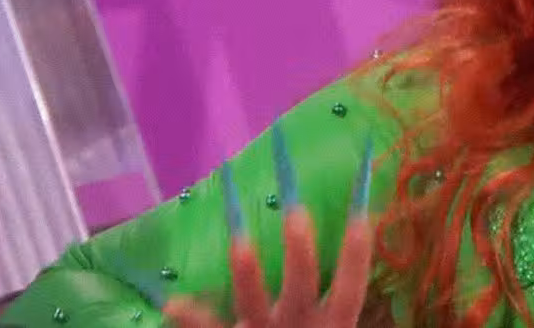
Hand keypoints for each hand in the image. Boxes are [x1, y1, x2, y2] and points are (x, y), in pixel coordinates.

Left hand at [163, 209, 373, 327]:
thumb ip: (333, 305)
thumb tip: (345, 237)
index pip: (349, 290)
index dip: (355, 257)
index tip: (360, 217)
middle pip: (301, 289)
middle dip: (300, 254)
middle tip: (297, 214)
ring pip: (253, 305)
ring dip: (247, 275)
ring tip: (240, 243)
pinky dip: (192, 318)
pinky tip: (173, 305)